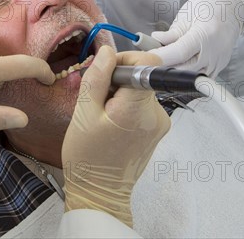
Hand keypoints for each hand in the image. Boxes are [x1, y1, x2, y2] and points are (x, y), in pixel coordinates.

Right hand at [62, 46, 170, 226]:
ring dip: (121, 93)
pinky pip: (143, 104)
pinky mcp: (158, 129)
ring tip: (102, 115)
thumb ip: (97, 78)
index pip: (147, 62)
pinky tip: (112, 123)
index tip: (107, 72)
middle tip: (97, 99)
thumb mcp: (83, 113)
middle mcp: (156, 114)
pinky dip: (127, 106)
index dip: (125, 60)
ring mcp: (160, 123)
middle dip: (118, 80)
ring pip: (141, 89)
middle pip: (142, 75)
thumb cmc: (87, 156)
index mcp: (137, 108)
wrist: (100, 191)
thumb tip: (107, 51)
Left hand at [151, 0, 243, 77]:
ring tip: (162, 61)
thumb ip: (171, 33)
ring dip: (173, 72)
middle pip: (183, 69)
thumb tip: (155, 42)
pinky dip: (184, 73)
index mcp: (205, 34)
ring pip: (190, 77)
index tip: (146, 58)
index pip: (179, 53)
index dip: (160, 57)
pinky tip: (176, 65)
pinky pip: (197, 77)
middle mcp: (214, 52)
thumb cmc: (210, 7)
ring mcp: (217, 63)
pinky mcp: (218, 69)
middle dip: (163, 67)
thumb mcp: (187, 15)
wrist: (232, 9)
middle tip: (149, 60)